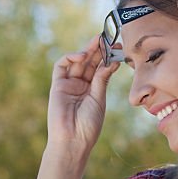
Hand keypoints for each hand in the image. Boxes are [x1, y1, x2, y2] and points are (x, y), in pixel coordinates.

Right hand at [47, 35, 119, 156]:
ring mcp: (68, 85)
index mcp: (93, 90)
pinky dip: (70, 57)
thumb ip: (101, 80)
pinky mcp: (57, 85)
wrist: (72, 141)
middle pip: (89, 62)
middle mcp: (80, 85)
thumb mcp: (99, 100)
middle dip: (98, 49)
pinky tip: (82, 56)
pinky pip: (61, 66)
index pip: (100, 68)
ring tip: (98, 42)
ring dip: (87, 50)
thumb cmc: (88, 125)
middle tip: (109, 37)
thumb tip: (111, 61)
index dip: (108, 56)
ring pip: (77, 61)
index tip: (119, 47)